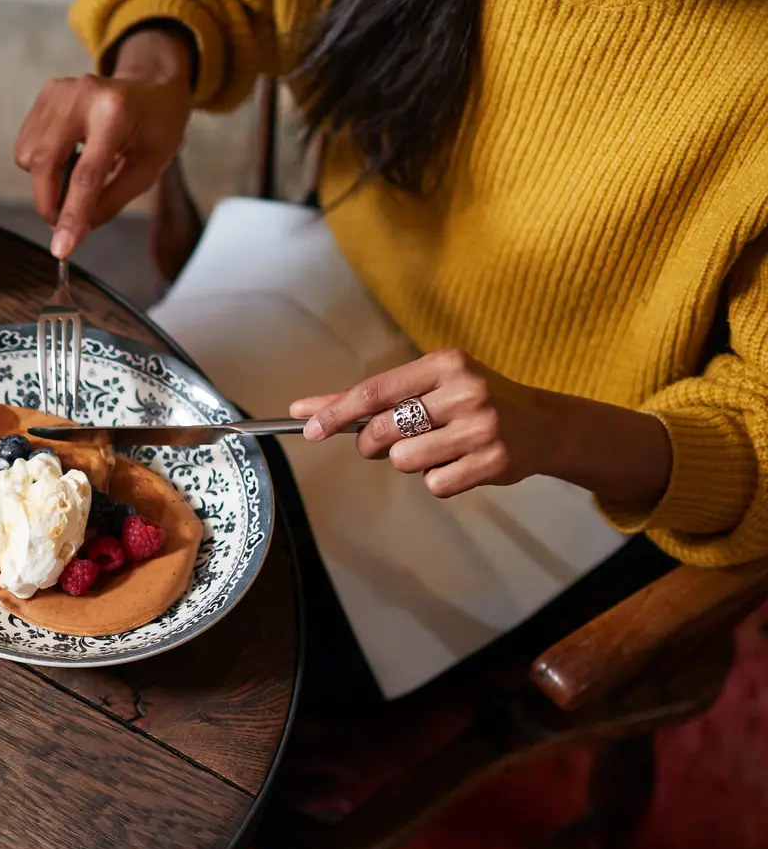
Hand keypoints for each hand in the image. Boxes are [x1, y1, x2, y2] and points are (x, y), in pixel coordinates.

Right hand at [14, 26, 193, 257]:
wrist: (151, 87)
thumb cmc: (155, 129)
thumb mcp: (146, 170)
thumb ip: (109, 203)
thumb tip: (72, 234)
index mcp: (116, 113)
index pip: (86, 175)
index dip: (71, 215)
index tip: (61, 249)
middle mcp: (82, 95)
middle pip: (45, 163)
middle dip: (49, 203)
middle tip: (63, 222)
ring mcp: (60, 90)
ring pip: (28, 156)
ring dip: (45, 182)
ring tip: (75, 176)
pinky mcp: (46, 94)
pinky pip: (26, 144)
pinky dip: (40, 163)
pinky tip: (67, 156)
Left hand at [291, 347, 672, 506]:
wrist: (545, 424)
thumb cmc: (471, 401)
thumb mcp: (428, 384)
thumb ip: (367, 398)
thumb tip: (304, 409)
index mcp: (445, 363)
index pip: (375, 391)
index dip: (337, 413)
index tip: (310, 429)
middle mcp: (465, 390)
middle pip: (384, 430)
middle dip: (373, 444)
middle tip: (390, 443)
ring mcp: (482, 426)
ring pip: (405, 461)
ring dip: (410, 463)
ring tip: (438, 448)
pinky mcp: (494, 461)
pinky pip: (435, 484)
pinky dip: (438, 480)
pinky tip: (460, 464)